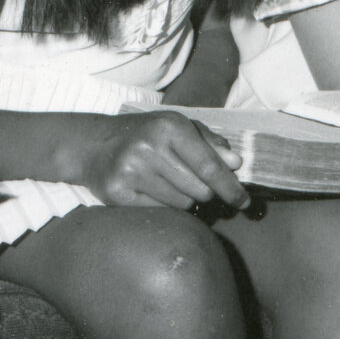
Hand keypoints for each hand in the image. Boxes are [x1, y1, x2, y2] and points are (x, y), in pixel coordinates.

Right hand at [83, 111, 250, 211]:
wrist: (94, 144)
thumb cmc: (147, 134)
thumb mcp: (179, 128)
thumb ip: (211, 144)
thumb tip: (237, 163)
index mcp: (170, 127)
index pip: (209, 166)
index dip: (230, 187)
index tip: (245, 202)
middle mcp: (150, 147)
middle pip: (199, 189)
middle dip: (206, 192)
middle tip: (195, 183)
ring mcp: (131, 171)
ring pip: (181, 203)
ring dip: (184, 198)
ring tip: (167, 181)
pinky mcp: (117, 193)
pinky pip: (159, 211)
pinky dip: (163, 205)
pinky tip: (150, 189)